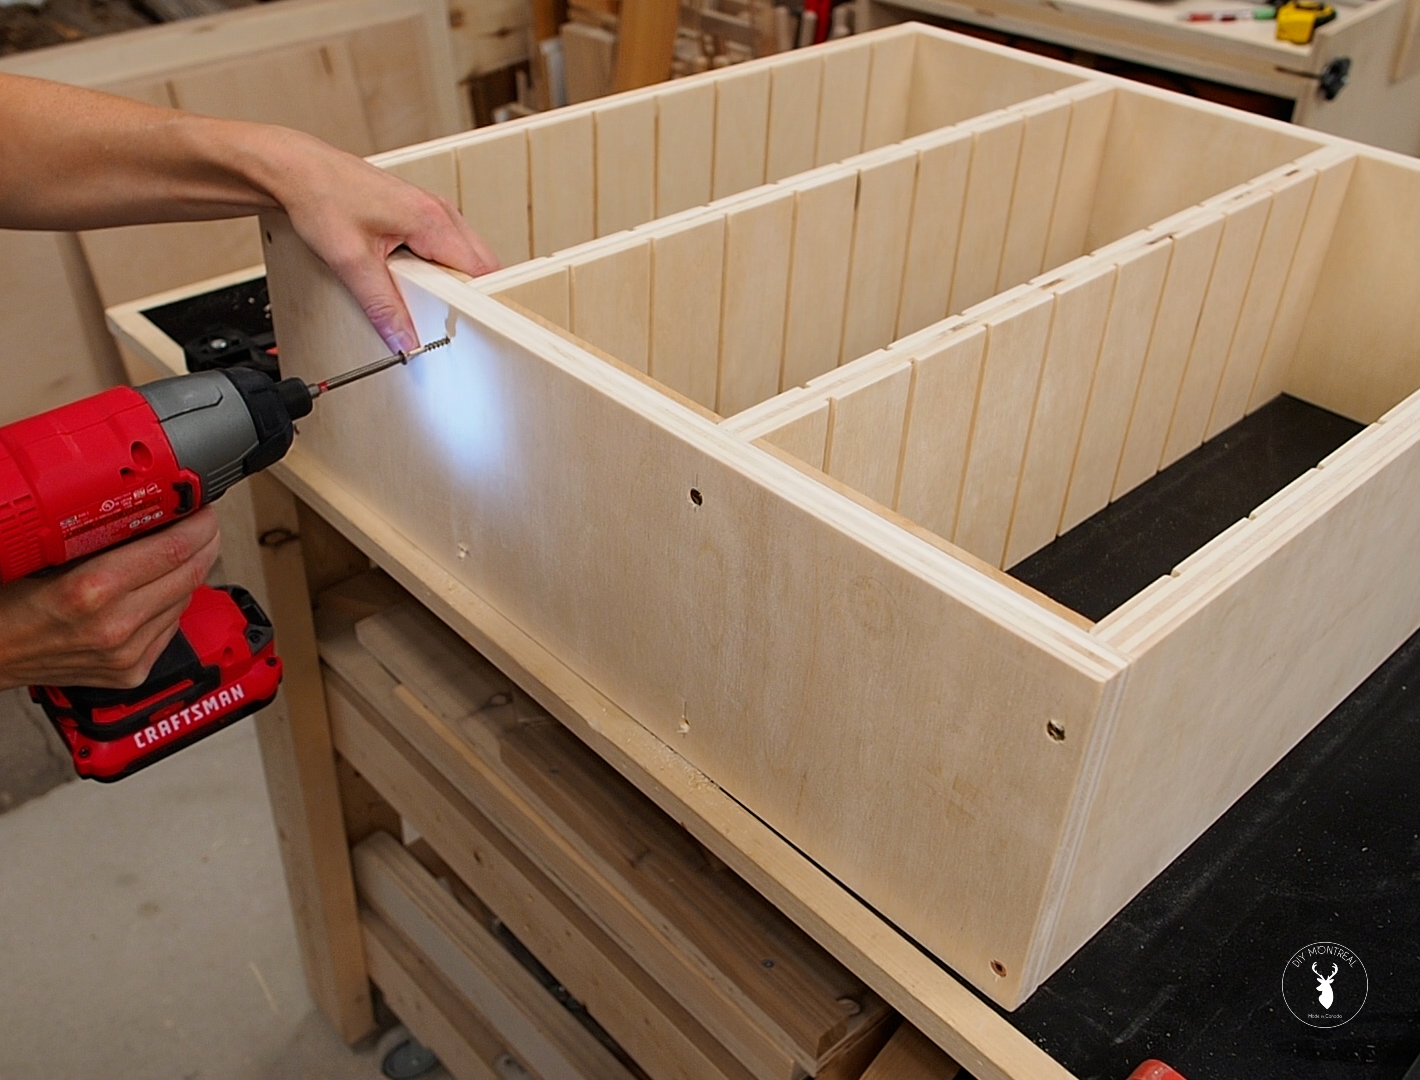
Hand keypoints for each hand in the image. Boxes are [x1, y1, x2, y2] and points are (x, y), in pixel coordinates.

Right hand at [0, 509, 220, 690]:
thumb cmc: (9, 604)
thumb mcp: (48, 556)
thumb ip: (96, 536)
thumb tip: (144, 508)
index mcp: (93, 590)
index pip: (173, 549)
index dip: (200, 525)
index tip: (204, 509)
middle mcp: (116, 626)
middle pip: (189, 574)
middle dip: (205, 544)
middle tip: (204, 525)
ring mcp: (127, 654)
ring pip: (185, 601)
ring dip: (189, 574)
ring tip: (180, 553)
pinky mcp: (131, 672)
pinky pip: (171, 627)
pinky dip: (172, 604)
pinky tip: (158, 589)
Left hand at [261, 128, 500, 351]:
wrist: (299, 170)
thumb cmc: (321, 197)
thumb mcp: (351, 261)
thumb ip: (382, 306)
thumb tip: (404, 338)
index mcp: (431, 219)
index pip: (480, 270)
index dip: (478, 302)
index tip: (463, 324)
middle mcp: (439, 210)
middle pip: (481, 264)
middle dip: (469, 295)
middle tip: (444, 318)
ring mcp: (432, 209)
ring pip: (466, 255)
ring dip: (453, 281)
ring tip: (427, 299)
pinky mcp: (421, 213)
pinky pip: (448, 247)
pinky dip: (440, 268)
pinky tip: (416, 279)